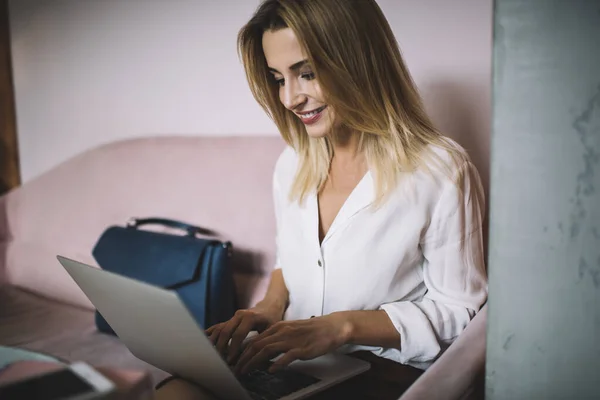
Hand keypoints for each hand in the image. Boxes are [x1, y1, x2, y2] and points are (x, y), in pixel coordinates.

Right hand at [206, 301, 284, 363]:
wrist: (269, 306)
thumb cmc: (272, 320)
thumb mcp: (271, 329)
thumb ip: (262, 340)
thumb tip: (254, 356)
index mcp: (250, 317)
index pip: (238, 334)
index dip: (233, 348)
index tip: (231, 361)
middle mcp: (239, 315)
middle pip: (225, 331)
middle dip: (221, 347)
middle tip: (219, 361)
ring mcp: (233, 316)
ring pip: (219, 329)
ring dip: (215, 343)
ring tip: (212, 356)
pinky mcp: (229, 319)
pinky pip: (218, 327)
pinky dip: (210, 335)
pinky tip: (203, 343)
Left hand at [234, 313, 351, 374]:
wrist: (331, 327)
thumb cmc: (311, 331)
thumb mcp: (290, 331)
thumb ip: (276, 339)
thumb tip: (262, 352)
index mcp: (278, 327)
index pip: (255, 339)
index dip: (242, 351)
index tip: (235, 361)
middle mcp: (282, 332)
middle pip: (257, 345)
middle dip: (243, 358)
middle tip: (235, 369)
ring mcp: (292, 340)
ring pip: (267, 350)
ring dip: (254, 362)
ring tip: (245, 371)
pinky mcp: (302, 349)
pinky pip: (287, 356)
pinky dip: (277, 363)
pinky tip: (271, 370)